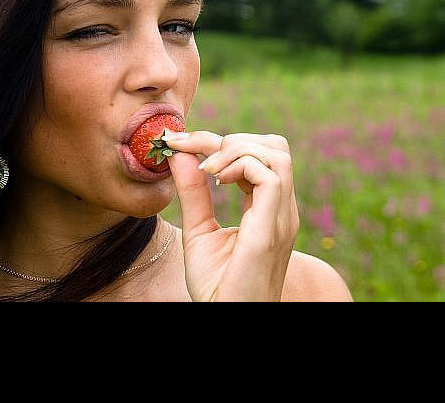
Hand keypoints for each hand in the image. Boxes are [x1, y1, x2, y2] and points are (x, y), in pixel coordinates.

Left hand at [163, 130, 298, 301]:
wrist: (226, 320)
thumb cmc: (216, 285)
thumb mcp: (198, 228)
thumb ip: (193, 191)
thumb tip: (180, 154)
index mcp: (268, 208)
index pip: (257, 153)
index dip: (217, 141)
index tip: (178, 142)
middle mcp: (280, 209)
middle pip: (274, 146)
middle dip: (230, 139)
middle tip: (196, 154)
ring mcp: (280, 218)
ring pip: (276, 153)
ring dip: (235, 149)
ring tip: (207, 170)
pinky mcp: (271, 230)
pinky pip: (270, 177)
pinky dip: (239, 165)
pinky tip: (215, 181)